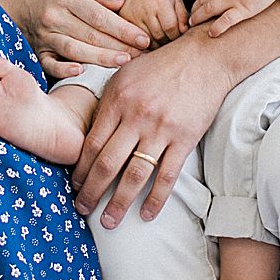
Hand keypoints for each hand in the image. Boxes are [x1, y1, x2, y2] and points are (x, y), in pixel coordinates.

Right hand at [16, 0, 149, 80]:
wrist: (24, 4)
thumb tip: (121, 4)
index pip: (100, 16)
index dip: (123, 29)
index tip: (142, 39)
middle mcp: (54, 16)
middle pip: (90, 35)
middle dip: (118, 46)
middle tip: (140, 55)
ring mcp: (45, 36)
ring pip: (74, 50)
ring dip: (100, 59)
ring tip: (122, 63)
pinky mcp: (39, 52)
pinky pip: (50, 64)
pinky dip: (63, 70)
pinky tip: (81, 72)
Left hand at [71, 27, 233, 226]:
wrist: (204, 58)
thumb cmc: (161, 66)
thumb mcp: (125, 75)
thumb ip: (108, 104)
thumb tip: (90, 133)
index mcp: (117, 100)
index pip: (91, 144)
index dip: (80, 170)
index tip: (75, 186)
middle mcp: (136, 116)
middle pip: (106, 164)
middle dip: (91, 192)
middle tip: (81, 209)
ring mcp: (161, 129)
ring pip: (134, 175)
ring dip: (118, 202)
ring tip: (108, 221)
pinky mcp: (184, 139)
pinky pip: (166, 176)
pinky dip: (155, 199)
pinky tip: (146, 214)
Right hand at [120, 0, 188, 44]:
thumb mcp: (177, 0)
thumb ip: (183, 16)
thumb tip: (183, 32)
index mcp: (160, 2)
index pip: (170, 27)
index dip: (176, 34)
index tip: (177, 34)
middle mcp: (144, 9)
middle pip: (159, 36)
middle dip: (167, 40)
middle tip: (169, 37)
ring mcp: (132, 16)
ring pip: (147, 40)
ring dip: (156, 43)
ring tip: (160, 37)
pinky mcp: (124, 20)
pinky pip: (135, 38)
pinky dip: (143, 41)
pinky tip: (149, 37)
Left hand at [190, 0, 279, 35]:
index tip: (197, 5)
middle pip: (205, 0)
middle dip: (195, 9)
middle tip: (189, 18)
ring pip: (209, 9)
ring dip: (198, 17)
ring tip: (192, 25)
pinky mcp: (243, 8)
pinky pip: (226, 20)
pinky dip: (217, 27)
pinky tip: (212, 33)